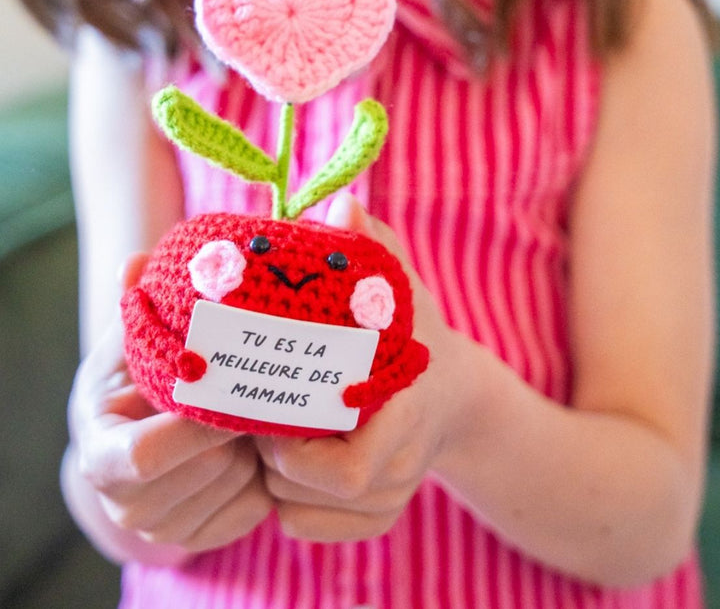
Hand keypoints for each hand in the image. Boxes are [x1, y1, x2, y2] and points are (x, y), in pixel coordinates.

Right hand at [66, 254, 273, 557]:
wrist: (141, 431)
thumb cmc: (138, 375)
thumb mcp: (130, 339)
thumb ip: (136, 302)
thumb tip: (136, 263)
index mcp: (101, 452)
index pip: (145, 455)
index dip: (193, 425)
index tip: (229, 384)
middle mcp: (124, 501)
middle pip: (205, 467)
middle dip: (236, 425)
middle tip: (254, 386)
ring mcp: (163, 527)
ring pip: (237, 485)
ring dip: (255, 446)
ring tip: (252, 411)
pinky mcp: (202, 537)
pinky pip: (255, 507)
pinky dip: (266, 475)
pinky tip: (256, 443)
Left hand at [256, 194, 465, 542]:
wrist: (456, 395)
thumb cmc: (418, 334)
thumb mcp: (403, 287)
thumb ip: (375, 247)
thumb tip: (342, 205)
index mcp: (407, 415)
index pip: (351, 471)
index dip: (297, 455)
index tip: (269, 416)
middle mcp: (401, 469)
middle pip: (310, 495)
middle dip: (269, 459)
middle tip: (250, 416)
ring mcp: (390, 501)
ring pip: (300, 514)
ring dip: (271, 479)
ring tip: (262, 432)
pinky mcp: (376, 519)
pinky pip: (307, 528)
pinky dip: (286, 503)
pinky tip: (285, 462)